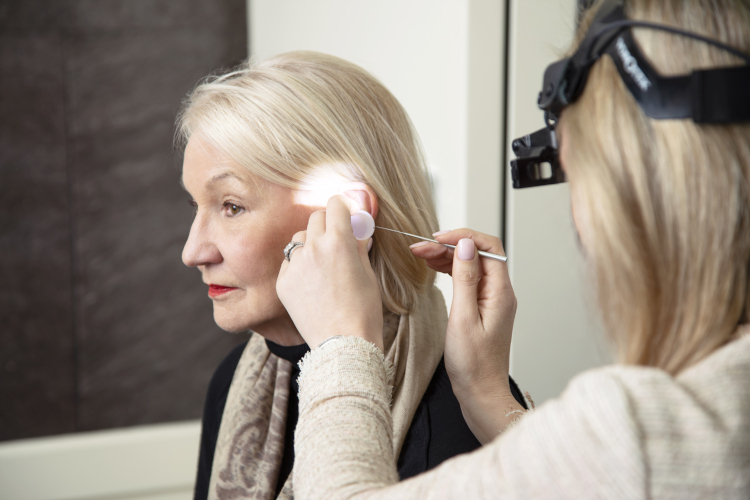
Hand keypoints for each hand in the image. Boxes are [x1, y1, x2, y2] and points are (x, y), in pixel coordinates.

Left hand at [276, 195, 383, 350]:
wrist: (343, 344)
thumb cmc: (363, 311)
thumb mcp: (368, 274)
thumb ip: (359, 247)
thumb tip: (359, 231)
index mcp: (338, 241)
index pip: (335, 204)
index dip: (343, 207)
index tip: (347, 214)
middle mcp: (313, 247)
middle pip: (316, 217)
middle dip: (328, 223)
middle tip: (337, 239)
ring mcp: (294, 265)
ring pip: (299, 238)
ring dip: (311, 243)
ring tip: (323, 264)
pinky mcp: (283, 282)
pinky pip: (289, 261)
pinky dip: (300, 265)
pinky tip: (312, 283)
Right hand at [411, 229, 521, 442]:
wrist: (481, 394)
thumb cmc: (473, 365)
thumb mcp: (463, 318)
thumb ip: (465, 279)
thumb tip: (465, 245)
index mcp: (500, 293)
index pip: (488, 247)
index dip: (462, 237)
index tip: (437, 239)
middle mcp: (500, 293)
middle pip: (478, 253)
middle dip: (449, 245)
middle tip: (420, 248)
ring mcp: (492, 300)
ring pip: (471, 265)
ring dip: (447, 256)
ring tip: (420, 255)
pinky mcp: (482, 308)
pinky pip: (468, 279)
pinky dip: (450, 270)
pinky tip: (434, 268)